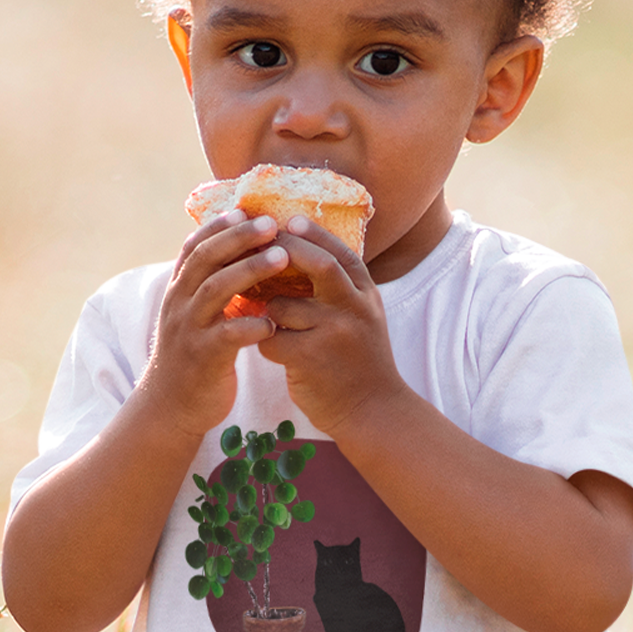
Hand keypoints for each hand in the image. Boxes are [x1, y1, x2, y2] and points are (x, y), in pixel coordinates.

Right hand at [138, 212, 287, 438]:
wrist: (170, 407)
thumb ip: (209, 286)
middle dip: (238, 238)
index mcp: (179, 291)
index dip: (217, 227)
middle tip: (270, 224)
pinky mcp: (202, 358)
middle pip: (205, 260)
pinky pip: (226, 337)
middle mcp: (179, 304)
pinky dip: (250, 326)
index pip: (194, 248)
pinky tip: (273, 322)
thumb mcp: (195, 315)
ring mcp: (188, 330)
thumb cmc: (194, 356)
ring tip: (281, 257)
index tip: (245, 209)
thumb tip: (237, 252)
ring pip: (215, 290)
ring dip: (249, 271)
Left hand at [256, 217, 406, 435]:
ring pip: (281, 305)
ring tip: (268, 321)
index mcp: (366, 294)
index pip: (340, 252)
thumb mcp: (362, 316)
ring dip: (266, 311)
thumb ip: (341, 287)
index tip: (288, 220)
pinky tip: (271, 349)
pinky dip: (264, 341)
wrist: (373, 412)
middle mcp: (355, 309)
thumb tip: (301, 250)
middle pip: (319, 265)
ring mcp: (334, 333)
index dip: (313, 233)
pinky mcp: (311, 359)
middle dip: (285, 251)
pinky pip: (271, 337)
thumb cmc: (358, 360)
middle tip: (259, 247)